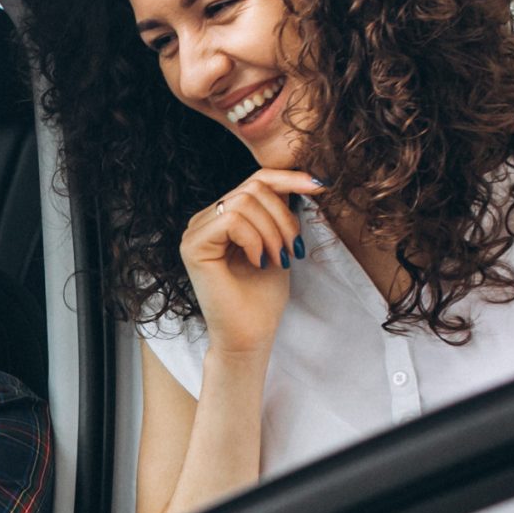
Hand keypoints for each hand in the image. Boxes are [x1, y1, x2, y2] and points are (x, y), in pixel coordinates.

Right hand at [180, 169, 323, 357]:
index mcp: (223, 217)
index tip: (321, 185)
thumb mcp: (278, 243)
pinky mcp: (192, 246)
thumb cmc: (263, 297)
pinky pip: (232, 220)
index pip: (256, 181)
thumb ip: (279, 212)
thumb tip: (300, 179)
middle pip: (253, 188)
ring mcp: (195, 232)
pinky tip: (260, 262)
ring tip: (278, 259)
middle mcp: (204, 220)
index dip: (289, 178)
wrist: (250, 335)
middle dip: (283, 217)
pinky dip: (255, 240)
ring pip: (244, 202)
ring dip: (272, 231)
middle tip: (292, 250)